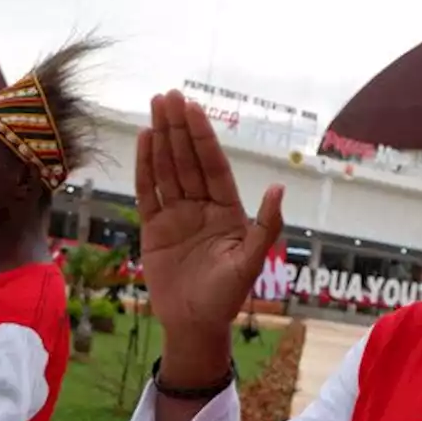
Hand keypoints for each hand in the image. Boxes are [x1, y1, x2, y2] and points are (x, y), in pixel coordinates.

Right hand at [136, 90, 283, 336]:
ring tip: (154, 106)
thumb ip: (265, 226)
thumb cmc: (226, 297)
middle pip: (188, 160)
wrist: (194, 325)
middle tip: (168, 95)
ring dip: (161, 138)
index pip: (213, 166)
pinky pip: (148, 191)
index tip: (193, 108)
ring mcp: (176, 215)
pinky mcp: (153, 227)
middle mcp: (201, 206)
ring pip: (167, 169)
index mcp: (227, 211)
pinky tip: (143, 139)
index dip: (202, 137)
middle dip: (179, 128)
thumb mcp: (250, 262)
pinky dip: (145, 166)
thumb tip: (277, 188)